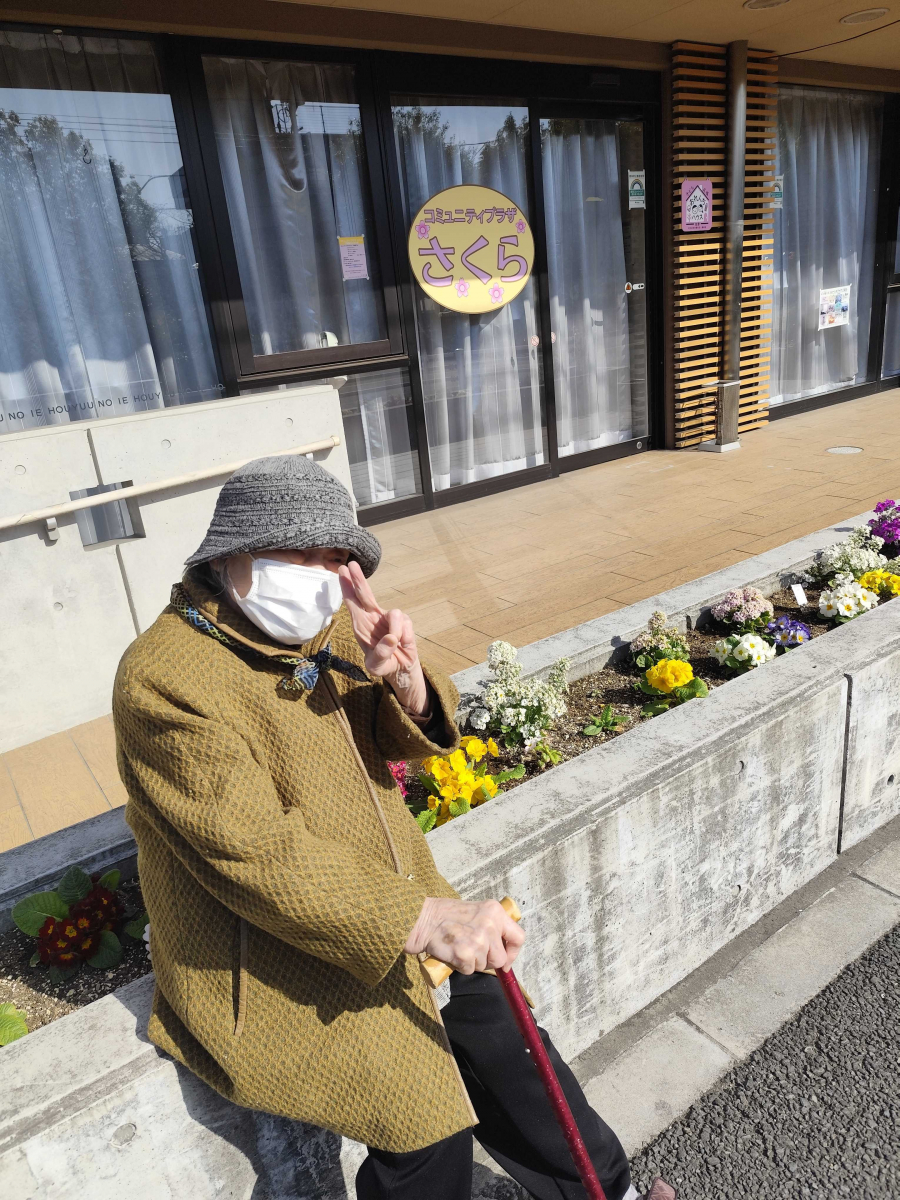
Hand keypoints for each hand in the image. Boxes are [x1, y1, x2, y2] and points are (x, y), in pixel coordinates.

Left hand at [338, 561, 428, 715]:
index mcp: (361, 625)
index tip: (342, 570)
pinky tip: (403, 645)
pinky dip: (405, 637)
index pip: (352, 603)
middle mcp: (373, 618)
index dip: (347, 586)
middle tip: (351, 564)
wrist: (400, 669)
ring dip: (395, 632)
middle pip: (366, 594)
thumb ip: (380, 655)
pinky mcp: (404, 622)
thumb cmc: (383, 664)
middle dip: (358, 579)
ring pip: (394, 613)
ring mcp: (389, 618)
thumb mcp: (376, 667)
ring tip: (395, 645)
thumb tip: (391, 638)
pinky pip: (406, 625)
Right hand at [404, 897, 524, 973]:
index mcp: (495, 911)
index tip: (505, 960)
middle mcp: (490, 924)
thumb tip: (505, 954)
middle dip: (489, 961)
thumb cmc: (448, 916)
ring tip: (460, 947)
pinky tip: (453, 953)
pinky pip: (470, 970)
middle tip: (474, 953)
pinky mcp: (465, 953)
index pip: (519, 937)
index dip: (512, 953)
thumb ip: (493, 927)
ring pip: (484, 966)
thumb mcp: (478, 912)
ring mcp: (478, 939)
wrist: (423, 919)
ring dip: (473, 962)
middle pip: (501, 958)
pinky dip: (461, 966)